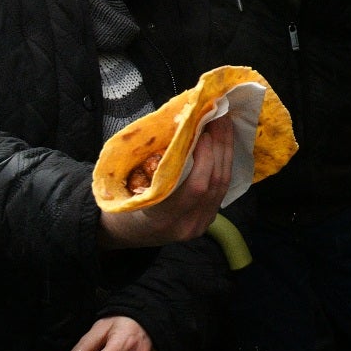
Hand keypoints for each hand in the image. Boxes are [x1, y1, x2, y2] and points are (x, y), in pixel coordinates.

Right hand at [98, 115, 232, 248]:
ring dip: (225, 152)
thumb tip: (181, 127)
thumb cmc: (125, 203)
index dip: (205, 157)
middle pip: (214, 183)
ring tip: (224, 125)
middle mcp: (186, 225)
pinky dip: (223, 164)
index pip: (196, 187)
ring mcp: (199, 225)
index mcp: (164, 218)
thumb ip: (157, 163)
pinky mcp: (207, 219)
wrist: (129, 232)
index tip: (204, 132)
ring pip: (222, 186)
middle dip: (220, 147)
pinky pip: (221, 190)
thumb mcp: (132, 185)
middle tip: (220, 118)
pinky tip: (222, 144)